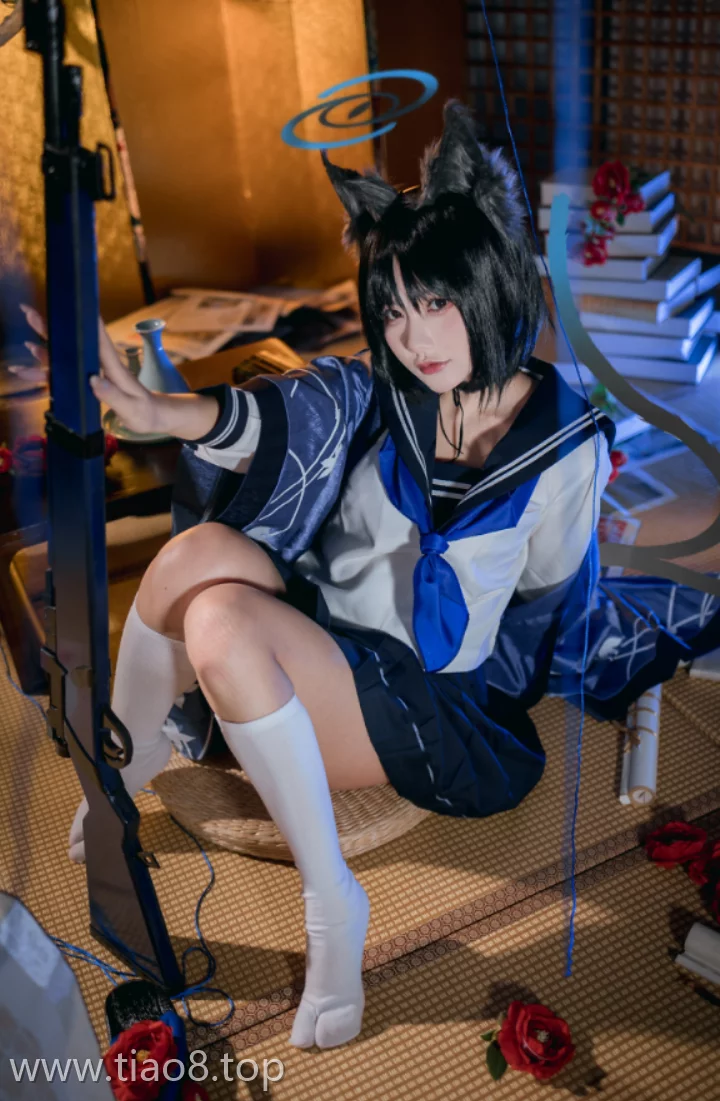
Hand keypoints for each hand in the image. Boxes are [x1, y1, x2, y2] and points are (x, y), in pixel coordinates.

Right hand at [20, 304, 161, 435]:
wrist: (152, 417)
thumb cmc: (145, 412)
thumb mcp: (132, 408)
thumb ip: (113, 396)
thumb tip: (94, 380)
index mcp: (113, 369)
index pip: (100, 343)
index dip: (88, 325)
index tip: (73, 307)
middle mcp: (101, 366)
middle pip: (74, 344)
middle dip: (52, 330)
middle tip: (30, 313)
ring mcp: (93, 373)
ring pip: (66, 357)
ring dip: (45, 347)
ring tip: (26, 338)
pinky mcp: (88, 382)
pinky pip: (65, 374)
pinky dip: (47, 370)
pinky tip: (30, 365)